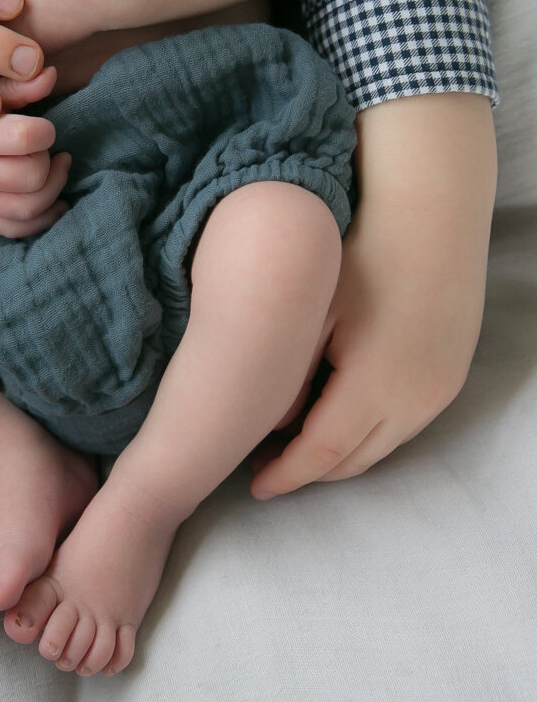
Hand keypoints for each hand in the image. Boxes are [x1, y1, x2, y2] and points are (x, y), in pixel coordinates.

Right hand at [0, 68, 71, 236]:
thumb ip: (16, 85)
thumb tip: (51, 74)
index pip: (27, 139)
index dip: (45, 131)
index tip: (41, 126)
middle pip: (33, 178)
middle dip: (48, 161)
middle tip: (43, 148)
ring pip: (30, 209)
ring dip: (53, 189)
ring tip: (55, 168)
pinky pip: (16, 229)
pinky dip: (43, 220)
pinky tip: (56, 201)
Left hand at [250, 95, 495, 497]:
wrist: (431, 215)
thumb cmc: (358, 254)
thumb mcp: (310, 312)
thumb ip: (288, 374)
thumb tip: (265, 422)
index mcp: (375, 385)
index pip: (321, 454)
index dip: (285, 476)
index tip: (252, 486)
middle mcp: (415, 400)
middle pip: (353, 461)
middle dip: (307, 472)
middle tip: (264, 466)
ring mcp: (439, 390)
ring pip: (381, 448)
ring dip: (338, 455)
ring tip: (293, 443)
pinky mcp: (449, 375)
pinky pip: (402, 425)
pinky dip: (366, 432)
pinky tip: (336, 414)